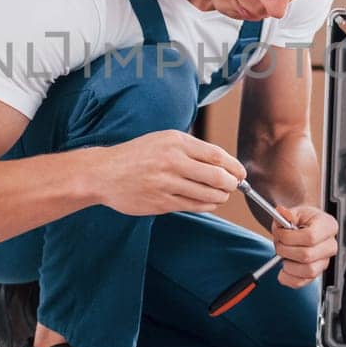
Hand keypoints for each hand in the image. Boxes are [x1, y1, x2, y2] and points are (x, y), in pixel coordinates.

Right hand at [96, 130, 245, 216]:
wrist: (104, 173)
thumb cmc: (136, 155)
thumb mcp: (163, 140)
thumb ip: (191, 149)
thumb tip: (223, 164)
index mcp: (175, 142)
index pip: (216, 155)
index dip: (234, 166)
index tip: (240, 173)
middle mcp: (172, 161)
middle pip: (216, 177)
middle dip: (231, 184)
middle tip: (234, 186)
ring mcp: (166, 184)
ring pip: (207, 195)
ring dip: (220, 197)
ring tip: (221, 195)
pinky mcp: (161, 203)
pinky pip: (193, 206)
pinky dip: (206, 205)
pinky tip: (208, 202)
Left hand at [270, 205, 338, 287]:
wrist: (306, 226)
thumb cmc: (304, 219)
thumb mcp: (296, 211)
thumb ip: (288, 213)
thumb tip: (283, 213)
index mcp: (328, 226)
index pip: (310, 237)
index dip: (290, 238)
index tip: (280, 234)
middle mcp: (330, 245)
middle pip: (307, 255)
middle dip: (285, 250)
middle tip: (279, 243)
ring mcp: (324, 261)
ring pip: (307, 271)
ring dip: (288, 264)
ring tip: (284, 254)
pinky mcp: (316, 274)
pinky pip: (302, 282)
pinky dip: (288, 278)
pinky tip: (283, 269)